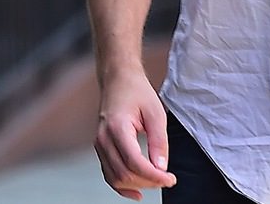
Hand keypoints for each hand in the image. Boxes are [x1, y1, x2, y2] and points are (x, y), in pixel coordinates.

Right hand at [93, 69, 176, 199]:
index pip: (134, 163)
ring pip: (115, 178)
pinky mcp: (101, 148)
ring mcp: (99, 144)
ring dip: (137, 185)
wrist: (118, 79)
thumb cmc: (136, 91)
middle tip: (167, 179)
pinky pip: (109, 174)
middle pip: (124, 174)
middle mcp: (103, 138)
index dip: (154, 176)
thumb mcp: (155, 112)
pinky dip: (122, 186)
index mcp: (117, 127)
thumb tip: (161, 167)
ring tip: (156, 181)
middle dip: (148, 182)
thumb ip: (159, 141)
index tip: (170, 179)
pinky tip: (138, 191)